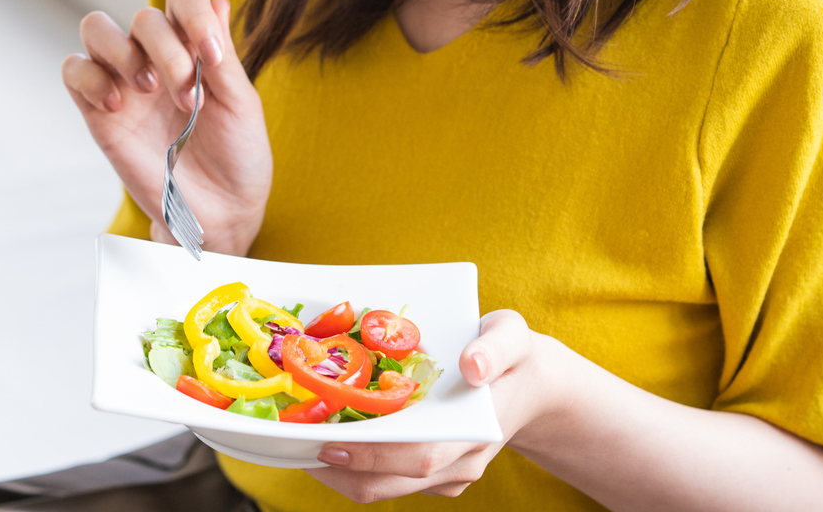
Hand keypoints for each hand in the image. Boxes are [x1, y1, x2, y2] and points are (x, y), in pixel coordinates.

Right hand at [62, 0, 272, 255]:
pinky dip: (91, 77)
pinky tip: (118, 104)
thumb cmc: (237, 154)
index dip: (194, 13)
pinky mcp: (99, 113)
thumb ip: (222, 52)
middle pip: (144, 16)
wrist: (220, 210)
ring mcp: (125, 82)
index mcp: (194, 46)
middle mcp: (156, 57)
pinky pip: (74, 70)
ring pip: (96, 28)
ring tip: (149, 89)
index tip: (213, 54)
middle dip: (168, 51)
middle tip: (188, 96)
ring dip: (123, 52)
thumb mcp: (240, 101)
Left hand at [310, 310, 542, 502]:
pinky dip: (353, 464)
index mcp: (475, 432)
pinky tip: (328, 434)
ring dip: (338, 471)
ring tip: (301, 439)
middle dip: (339, 469)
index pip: (420, 457)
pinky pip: (386, 479)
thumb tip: (473, 365)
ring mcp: (445, 474)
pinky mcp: (432, 475)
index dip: (373, 456)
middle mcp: (459, 463)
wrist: (527, 384)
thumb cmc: (512, 355)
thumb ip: (497, 346)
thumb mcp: (513, 335)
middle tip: (296, 441)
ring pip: (382, 488)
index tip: (329, 442)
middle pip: (390, 483)